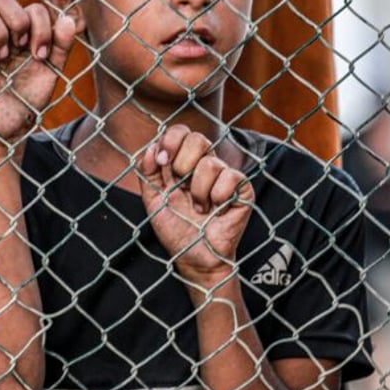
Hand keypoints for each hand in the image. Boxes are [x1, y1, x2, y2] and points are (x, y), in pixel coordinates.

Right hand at [0, 0, 79, 143]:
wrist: (14, 126)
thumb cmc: (29, 96)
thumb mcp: (52, 69)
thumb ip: (61, 44)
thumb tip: (67, 18)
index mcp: (18, 30)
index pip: (28, 6)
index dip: (39, 25)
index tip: (41, 54)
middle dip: (17, 21)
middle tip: (22, 48)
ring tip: (4, 58)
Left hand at [138, 125, 253, 282]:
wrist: (194, 258)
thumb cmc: (176, 229)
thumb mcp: (153, 200)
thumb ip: (147, 172)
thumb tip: (153, 147)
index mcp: (183, 162)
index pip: (181, 132)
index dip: (171, 140)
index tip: (162, 162)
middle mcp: (205, 164)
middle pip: (198, 138)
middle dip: (182, 165)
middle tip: (180, 187)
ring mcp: (225, 175)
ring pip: (210, 163)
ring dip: (198, 192)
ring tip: (198, 208)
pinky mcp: (242, 189)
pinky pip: (230, 178)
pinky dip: (217, 198)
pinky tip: (216, 210)